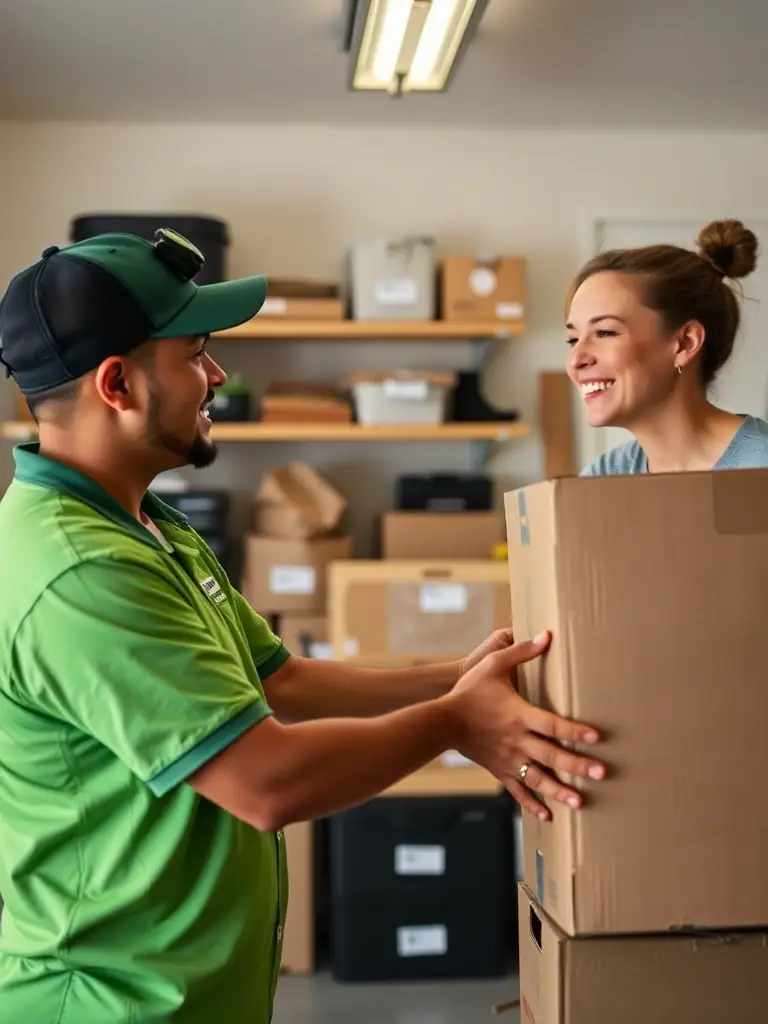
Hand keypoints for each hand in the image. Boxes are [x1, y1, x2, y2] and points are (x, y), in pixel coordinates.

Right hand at [447, 631, 604, 819]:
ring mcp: (509, 759)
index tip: (596, 737)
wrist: (442, 721)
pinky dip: (532, 804)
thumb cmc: (469, 691)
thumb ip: (521, 651)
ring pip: (538, 778)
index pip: (552, 725)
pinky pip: (518, 791)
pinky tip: (548, 815)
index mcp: (519, 715)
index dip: (574, 731)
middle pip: (551, 755)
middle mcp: (517, 740)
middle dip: (577, 765)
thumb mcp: (494, 664)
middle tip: (601, 773)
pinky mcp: (500, 770)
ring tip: (580, 801)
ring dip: (559, 790)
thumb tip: (546, 636)